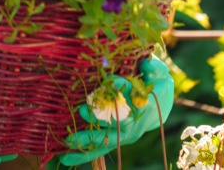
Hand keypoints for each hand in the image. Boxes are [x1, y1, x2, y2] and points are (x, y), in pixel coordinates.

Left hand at [59, 56, 174, 166]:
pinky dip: (83, 154)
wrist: (158, 105)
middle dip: (98, 118)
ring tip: (68, 140)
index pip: (133, 101)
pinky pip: (99, 149)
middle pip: (116, 125)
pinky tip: (65, 158)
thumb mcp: (158, 72)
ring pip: (105, 140)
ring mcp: (124, 135)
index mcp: (146, 107)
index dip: (121, 92)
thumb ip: (155, 68)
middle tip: (80, 110)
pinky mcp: (115, 140)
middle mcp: (135, 125)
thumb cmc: (154, 83)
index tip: (109, 83)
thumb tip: (147, 65)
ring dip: (86, 140)